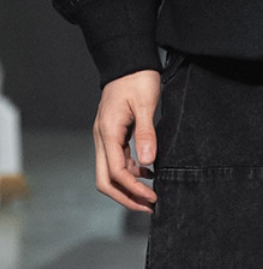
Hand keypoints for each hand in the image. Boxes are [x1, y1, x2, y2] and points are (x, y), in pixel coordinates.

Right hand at [94, 69, 159, 211]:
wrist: (128, 62)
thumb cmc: (137, 79)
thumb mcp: (146, 105)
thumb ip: (146, 134)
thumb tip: (147, 162)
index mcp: (107, 132)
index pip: (115, 172)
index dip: (134, 189)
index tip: (154, 197)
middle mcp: (102, 137)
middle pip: (105, 180)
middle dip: (126, 197)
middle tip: (150, 206)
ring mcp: (106, 138)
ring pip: (111, 174)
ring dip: (129, 188)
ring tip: (152, 197)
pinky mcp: (114, 136)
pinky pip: (118, 163)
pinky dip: (133, 174)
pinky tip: (151, 175)